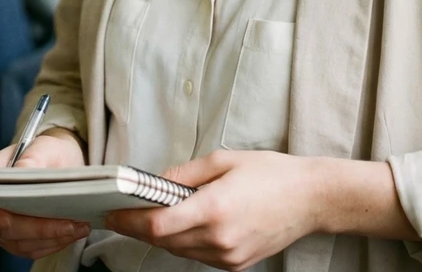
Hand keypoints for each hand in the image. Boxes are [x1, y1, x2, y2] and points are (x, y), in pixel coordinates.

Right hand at [0, 129, 90, 260]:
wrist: (61, 162)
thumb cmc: (49, 151)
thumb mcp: (44, 147)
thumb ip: (33, 158)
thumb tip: (22, 170)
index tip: (7, 219)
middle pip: (2, 227)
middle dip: (36, 229)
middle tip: (67, 224)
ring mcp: (3, 223)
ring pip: (19, 242)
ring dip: (50, 239)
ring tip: (78, 228)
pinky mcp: (19, 237)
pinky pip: (31, 248)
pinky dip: (53, 244)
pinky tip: (72, 234)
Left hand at [105, 151, 319, 270]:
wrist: (309, 199)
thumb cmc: (271, 174)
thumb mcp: (225, 160)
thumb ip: (186, 172)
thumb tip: (157, 181)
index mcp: (214, 208)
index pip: (157, 225)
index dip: (128, 220)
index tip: (112, 213)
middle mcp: (218, 238)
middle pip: (163, 241)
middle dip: (139, 227)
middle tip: (122, 211)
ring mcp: (227, 256)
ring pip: (179, 251)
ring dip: (161, 236)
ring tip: (150, 215)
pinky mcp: (235, 265)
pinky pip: (198, 256)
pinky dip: (184, 242)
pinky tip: (183, 225)